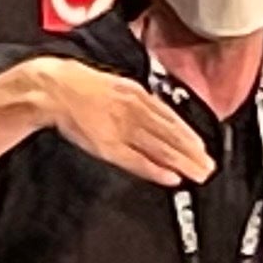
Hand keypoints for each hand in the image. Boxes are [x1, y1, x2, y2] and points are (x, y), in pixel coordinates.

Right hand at [37, 61, 214, 185]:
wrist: (54, 87)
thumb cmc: (81, 87)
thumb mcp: (118, 85)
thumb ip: (139, 101)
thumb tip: (158, 113)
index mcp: (137, 95)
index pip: (171, 119)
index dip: (189, 136)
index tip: (203, 149)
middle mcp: (134, 111)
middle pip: (170, 136)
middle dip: (192, 153)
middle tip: (208, 168)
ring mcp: (122, 128)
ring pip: (160, 148)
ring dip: (181, 163)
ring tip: (197, 175)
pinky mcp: (108, 145)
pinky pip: (137, 160)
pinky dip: (155, 170)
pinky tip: (170, 178)